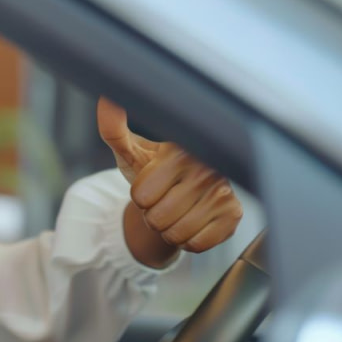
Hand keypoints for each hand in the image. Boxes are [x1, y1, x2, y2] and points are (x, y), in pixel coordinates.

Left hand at [96, 98, 242, 264]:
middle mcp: (207, 169)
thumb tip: (107, 98)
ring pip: (176, 233)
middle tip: (163, 201)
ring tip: (176, 211)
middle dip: (153, 216)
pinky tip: (193, 222)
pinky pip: (197, 244)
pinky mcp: (235, 215)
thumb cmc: (154, 171)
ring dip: (169, 230)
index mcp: (179, 151)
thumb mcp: (131, 152)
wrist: (182, 193)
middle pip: (157, 218)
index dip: (140, 197)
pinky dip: (188, 240)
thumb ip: (114, 130)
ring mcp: (224, 192)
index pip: (142, 196)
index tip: (150, 186)